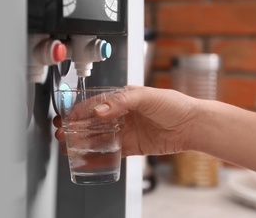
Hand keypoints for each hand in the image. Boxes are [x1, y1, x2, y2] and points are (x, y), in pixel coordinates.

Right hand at [54, 86, 196, 156]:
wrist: (192, 125)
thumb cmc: (174, 105)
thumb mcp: (147, 96)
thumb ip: (122, 101)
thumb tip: (100, 110)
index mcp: (124, 98)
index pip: (96, 104)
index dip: (80, 111)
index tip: (67, 118)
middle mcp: (122, 114)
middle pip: (94, 121)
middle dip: (76, 127)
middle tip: (62, 133)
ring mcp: (126, 131)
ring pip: (99, 137)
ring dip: (83, 142)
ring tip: (69, 147)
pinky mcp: (132, 146)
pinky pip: (111, 152)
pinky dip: (98, 156)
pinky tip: (87, 158)